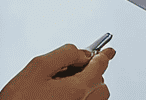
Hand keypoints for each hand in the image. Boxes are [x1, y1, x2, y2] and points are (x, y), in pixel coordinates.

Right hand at [0, 43, 117, 99]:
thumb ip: (64, 53)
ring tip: (65, 82)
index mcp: (77, 90)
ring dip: (88, 86)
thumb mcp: (37, 67)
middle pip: (101, 83)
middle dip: (93, 71)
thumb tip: (81, 53)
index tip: (108, 50)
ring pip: (96, 97)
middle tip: (77, 65)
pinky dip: (82, 96)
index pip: (100, 67)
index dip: (102, 55)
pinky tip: (63, 93)